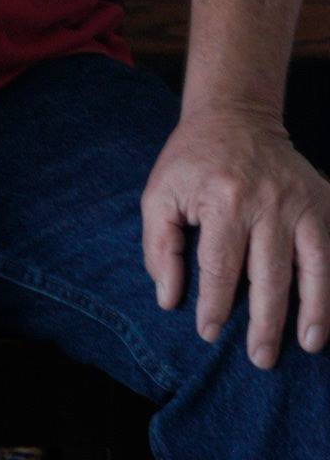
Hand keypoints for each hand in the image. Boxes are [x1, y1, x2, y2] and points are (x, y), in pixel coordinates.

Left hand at [141, 105, 329, 367]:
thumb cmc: (192, 161)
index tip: (209, 332)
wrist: (234, 114)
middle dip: (266, 323)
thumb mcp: (161, 193)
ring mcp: (302, 199)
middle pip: (270, 274)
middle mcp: (268, 200)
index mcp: (224, 198)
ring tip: (308, 344)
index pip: (220, 267)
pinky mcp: (324, 197)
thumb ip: (159, 246)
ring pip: (315, 265)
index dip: (214, 306)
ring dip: (315, 310)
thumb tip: (169, 298)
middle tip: (261, 358)